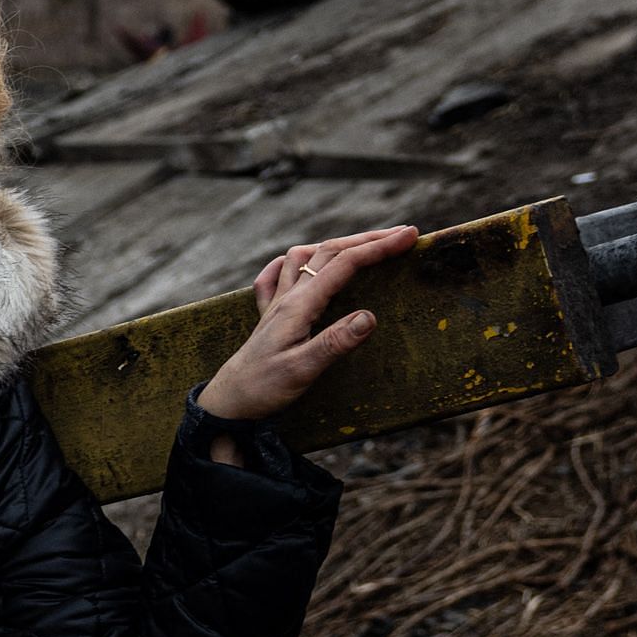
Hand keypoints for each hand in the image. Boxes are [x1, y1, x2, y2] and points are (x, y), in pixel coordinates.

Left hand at [199, 224, 418, 423]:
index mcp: (299, 305)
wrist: (227, 402)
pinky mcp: (269, 316)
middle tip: (401, 234)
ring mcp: (276, 304)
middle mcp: (287, 297)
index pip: (344, 264)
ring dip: (335, 245)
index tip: (409, 236)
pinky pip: (277, 277)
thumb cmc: (263, 388)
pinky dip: (293, 263)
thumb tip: (370, 316)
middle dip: (367, 239)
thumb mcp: (303, 370)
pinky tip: (298, 263)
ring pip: (305, 257)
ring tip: (362, 245)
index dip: (378, 247)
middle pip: (329, 252)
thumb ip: (335, 342)